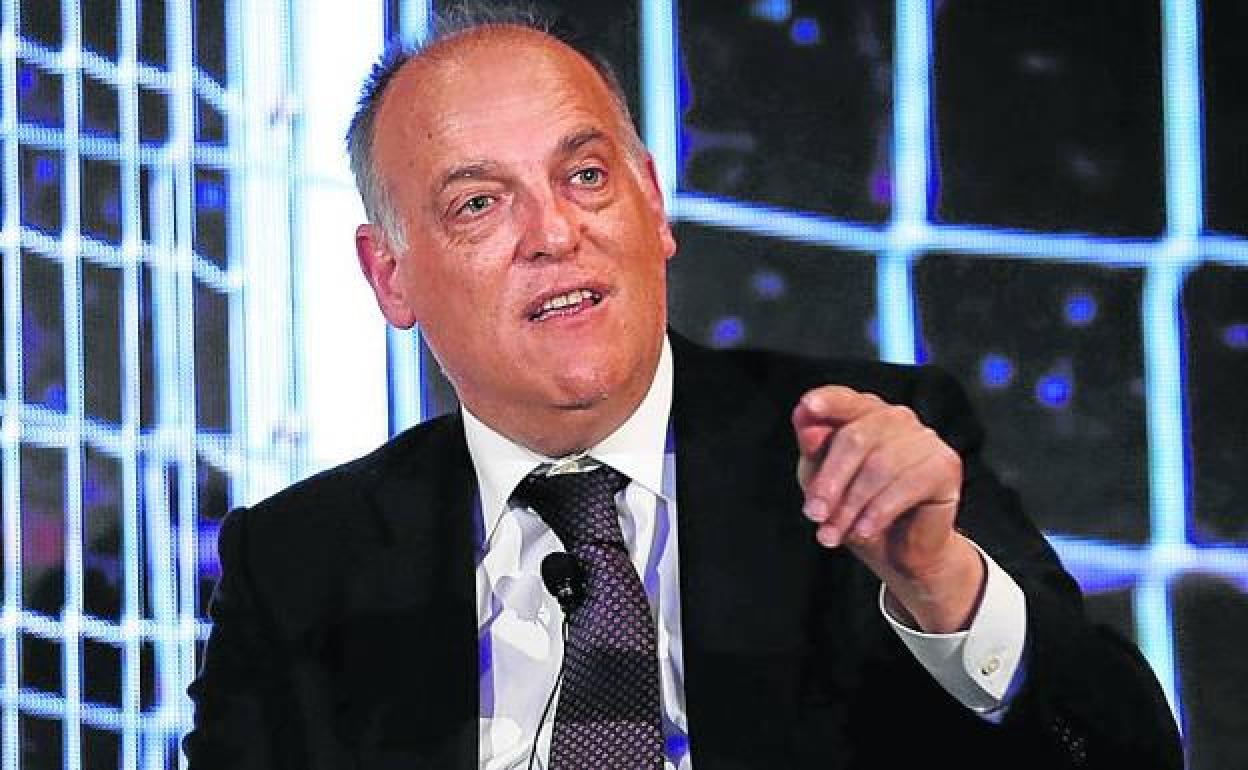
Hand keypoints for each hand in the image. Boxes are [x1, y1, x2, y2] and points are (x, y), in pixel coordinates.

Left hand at [793, 386, 984, 632]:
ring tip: (834, 534)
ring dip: (851, 506)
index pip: (846, 400)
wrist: (899, 552)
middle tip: (814, 515)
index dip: (828, 402)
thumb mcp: (823, 481)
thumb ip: (814, 450)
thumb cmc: (857, 510)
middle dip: (830, 482)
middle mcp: (897, 418)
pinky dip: (879, 512)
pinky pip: (906, 484)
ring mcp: (925, 438)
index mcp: (865, 414)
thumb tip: (804, 421)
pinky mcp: (945, 464)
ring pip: (880, 465)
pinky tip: (864, 531)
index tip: (807, 406)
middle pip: (856, 438)